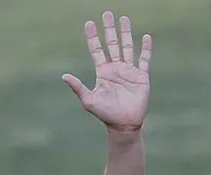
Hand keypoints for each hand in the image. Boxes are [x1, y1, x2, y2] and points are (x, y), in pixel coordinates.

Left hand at [62, 11, 151, 131]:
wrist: (123, 124)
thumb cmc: (105, 114)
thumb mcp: (88, 100)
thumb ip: (78, 87)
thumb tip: (63, 76)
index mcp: (103, 72)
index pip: (96, 50)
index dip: (93, 37)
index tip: (89, 23)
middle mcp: (115, 68)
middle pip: (112, 44)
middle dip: (109, 29)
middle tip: (107, 13)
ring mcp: (129, 71)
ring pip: (127, 47)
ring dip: (126, 33)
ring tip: (124, 19)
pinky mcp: (141, 76)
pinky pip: (144, 59)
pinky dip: (146, 48)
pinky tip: (146, 37)